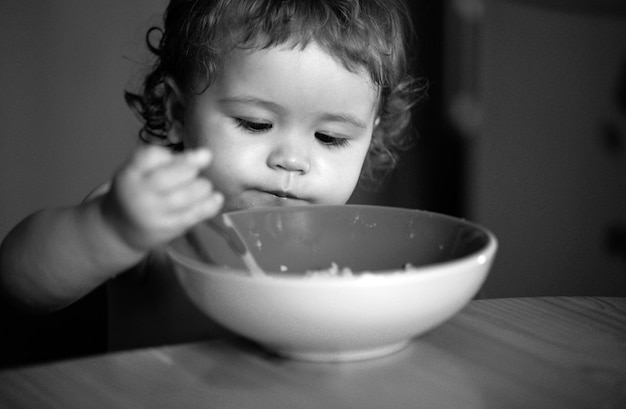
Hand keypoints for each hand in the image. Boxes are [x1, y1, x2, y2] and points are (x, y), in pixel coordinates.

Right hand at [101, 145, 223, 251]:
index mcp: (129, 175)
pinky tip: (217, 197)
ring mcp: (153, 214)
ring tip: (205, 184)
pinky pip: (191, 216)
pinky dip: (208, 205)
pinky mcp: (167, 229)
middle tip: (203, 165)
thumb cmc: (137, 192)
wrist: (121, 229)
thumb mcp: (138, 172)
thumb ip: (161, 160)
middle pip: (166, 177)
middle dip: (190, 168)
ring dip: (202, 187)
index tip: (198, 152)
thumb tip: (200, 156)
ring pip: (182, 198)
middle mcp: (138, 194)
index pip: (148, 157)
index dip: (174, 154)